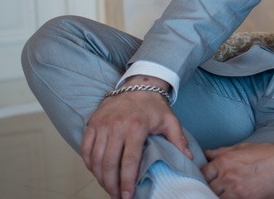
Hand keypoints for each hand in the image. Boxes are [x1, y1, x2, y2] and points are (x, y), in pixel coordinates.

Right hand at [81, 77, 192, 198]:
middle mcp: (117, 126)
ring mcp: (102, 124)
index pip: (130, 160)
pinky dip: (89, 163)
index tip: (128, 195)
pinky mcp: (93, 123)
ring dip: (100, 177)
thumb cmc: (154, 106)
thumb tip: (188, 157)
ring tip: (108, 188)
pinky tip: (96, 173)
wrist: (138, 85)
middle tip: (117, 196)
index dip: (128, 180)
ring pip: (96, 158)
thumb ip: (178, 140)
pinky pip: (85, 148)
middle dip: (112, 184)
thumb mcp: (170, 120)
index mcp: (137, 127)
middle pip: (110, 163)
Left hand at [202, 142, 273, 198]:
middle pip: (208, 187)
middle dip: (211, 187)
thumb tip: (207, 153)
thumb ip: (222, 151)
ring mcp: (234, 190)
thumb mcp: (242, 147)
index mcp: (224, 161)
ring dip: (219, 195)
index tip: (207, 178)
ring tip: (227, 191)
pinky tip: (234, 195)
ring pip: (216, 197)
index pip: (203, 172)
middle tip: (217, 186)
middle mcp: (226, 176)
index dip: (204, 176)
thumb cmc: (266, 155)